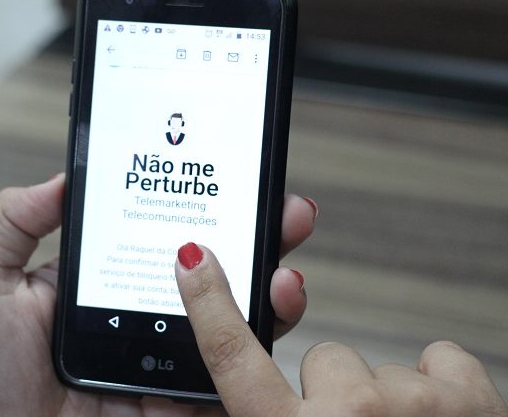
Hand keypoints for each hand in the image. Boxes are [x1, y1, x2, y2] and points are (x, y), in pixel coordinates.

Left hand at [0, 174, 316, 415]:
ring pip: (229, 323)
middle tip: (284, 209)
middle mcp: (134, 319)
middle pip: (208, 274)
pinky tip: (271, 311)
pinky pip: (225, 380)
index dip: (196, 207)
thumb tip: (63, 177)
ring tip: (283, 263)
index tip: (230, 176)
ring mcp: (157, 363)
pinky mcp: (172, 407)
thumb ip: (13, 222)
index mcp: (96, 284)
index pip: (158, 236)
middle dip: (253, 236)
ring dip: (268, 289)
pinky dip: (255, 348)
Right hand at [174, 243, 507, 416]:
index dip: (208, 303)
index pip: (230, 357)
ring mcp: (413, 404)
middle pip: (326, 361)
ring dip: (390, 402)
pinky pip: (439, 357)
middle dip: (337, 395)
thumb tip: (191, 407)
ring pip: (382, 368)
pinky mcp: (471, 397)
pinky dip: (441, 387)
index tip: (195, 260)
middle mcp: (349, 416)